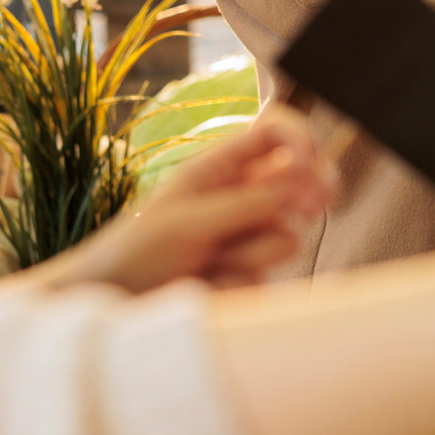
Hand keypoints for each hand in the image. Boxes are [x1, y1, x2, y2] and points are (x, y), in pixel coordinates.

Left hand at [0, 108, 334, 295]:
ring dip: (253, 252)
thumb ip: (245, 204)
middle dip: (311, 192)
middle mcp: (242, 195)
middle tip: (318, 205)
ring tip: (208, 262)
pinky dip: (241, 280)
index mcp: (222, 166)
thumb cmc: (140, 250)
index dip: (301, 138)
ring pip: (287, 235)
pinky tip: (208, 284)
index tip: (310, 160)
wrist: (116, 302)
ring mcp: (248, 234)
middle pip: (301, 183)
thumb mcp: (189, 221)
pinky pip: (270, 274)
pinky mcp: (249, 272)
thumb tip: (299, 187)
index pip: (275, 132)